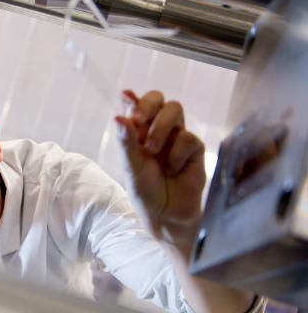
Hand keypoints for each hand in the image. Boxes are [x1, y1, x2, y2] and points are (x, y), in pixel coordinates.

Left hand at [115, 90, 205, 247]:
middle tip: (138, 121)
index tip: (126, 97)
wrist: (167, 215)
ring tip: (152, 150)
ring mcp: (176, 137)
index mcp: (137, 132)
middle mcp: (156, 129)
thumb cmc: (145, 191)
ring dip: (160, 128)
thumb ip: (126, 143)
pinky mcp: (194, 148)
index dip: (132, 98)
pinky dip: (176, 154)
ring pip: (174, 109)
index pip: (135, 105)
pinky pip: (188, 137)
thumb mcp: (131, 168)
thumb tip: (117, 117)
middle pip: (158, 99)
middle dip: (147, 106)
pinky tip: (173, 170)